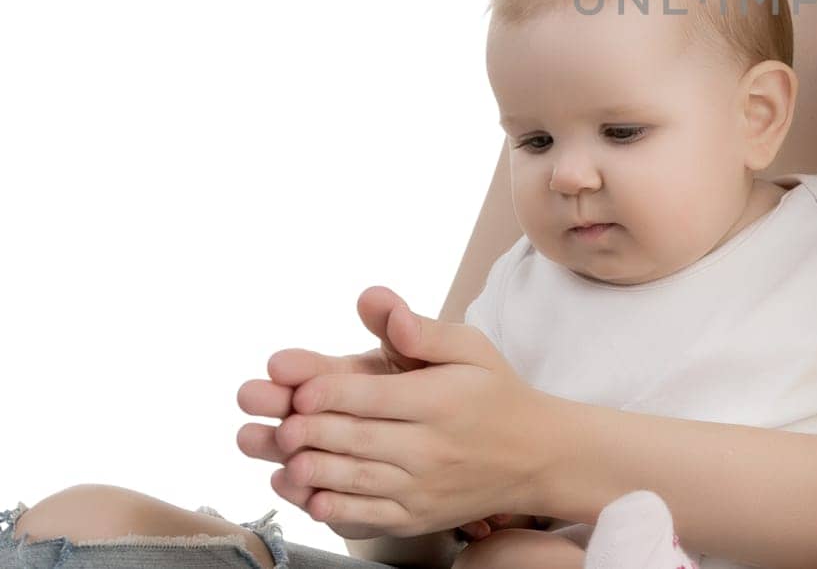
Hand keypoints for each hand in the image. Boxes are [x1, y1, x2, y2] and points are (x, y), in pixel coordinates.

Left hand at [239, 285, 558, 537]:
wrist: (533, 456)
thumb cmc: (494, 392)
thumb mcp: (471, 348)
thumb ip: (423, 330)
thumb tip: (381, 305)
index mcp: (441, 400)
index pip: (375, 397)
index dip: (331, 394)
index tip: (298, 390)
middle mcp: (432, 447)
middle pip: (358, 440)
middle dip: (310, 431)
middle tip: (276, 423)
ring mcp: (422, 488)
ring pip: (357, 481)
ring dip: (313, 471)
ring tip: (282, 457)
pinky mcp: (416, 517)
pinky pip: (367, 517)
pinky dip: (332, 509)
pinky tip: (306, 494)